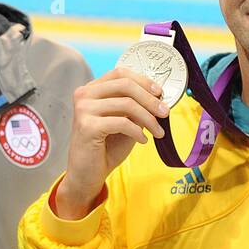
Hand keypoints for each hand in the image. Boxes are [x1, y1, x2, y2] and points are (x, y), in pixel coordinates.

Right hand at [54, 68, 168, 219]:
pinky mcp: (87, 126)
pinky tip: (142, 140)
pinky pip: (122, 123)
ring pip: (127, 104)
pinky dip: (137, 132)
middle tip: (165, 113)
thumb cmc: (105, 148)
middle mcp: (84, 95)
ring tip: (158, 132)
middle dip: (150, 99)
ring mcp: (83, 109)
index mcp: (91, 90)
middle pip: (125, 85)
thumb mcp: (124, 122)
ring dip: (149, 119)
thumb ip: (135, 107)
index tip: (160, 92)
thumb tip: (158, 97)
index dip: (143, 80)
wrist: (86, 175)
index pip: (120, 73)